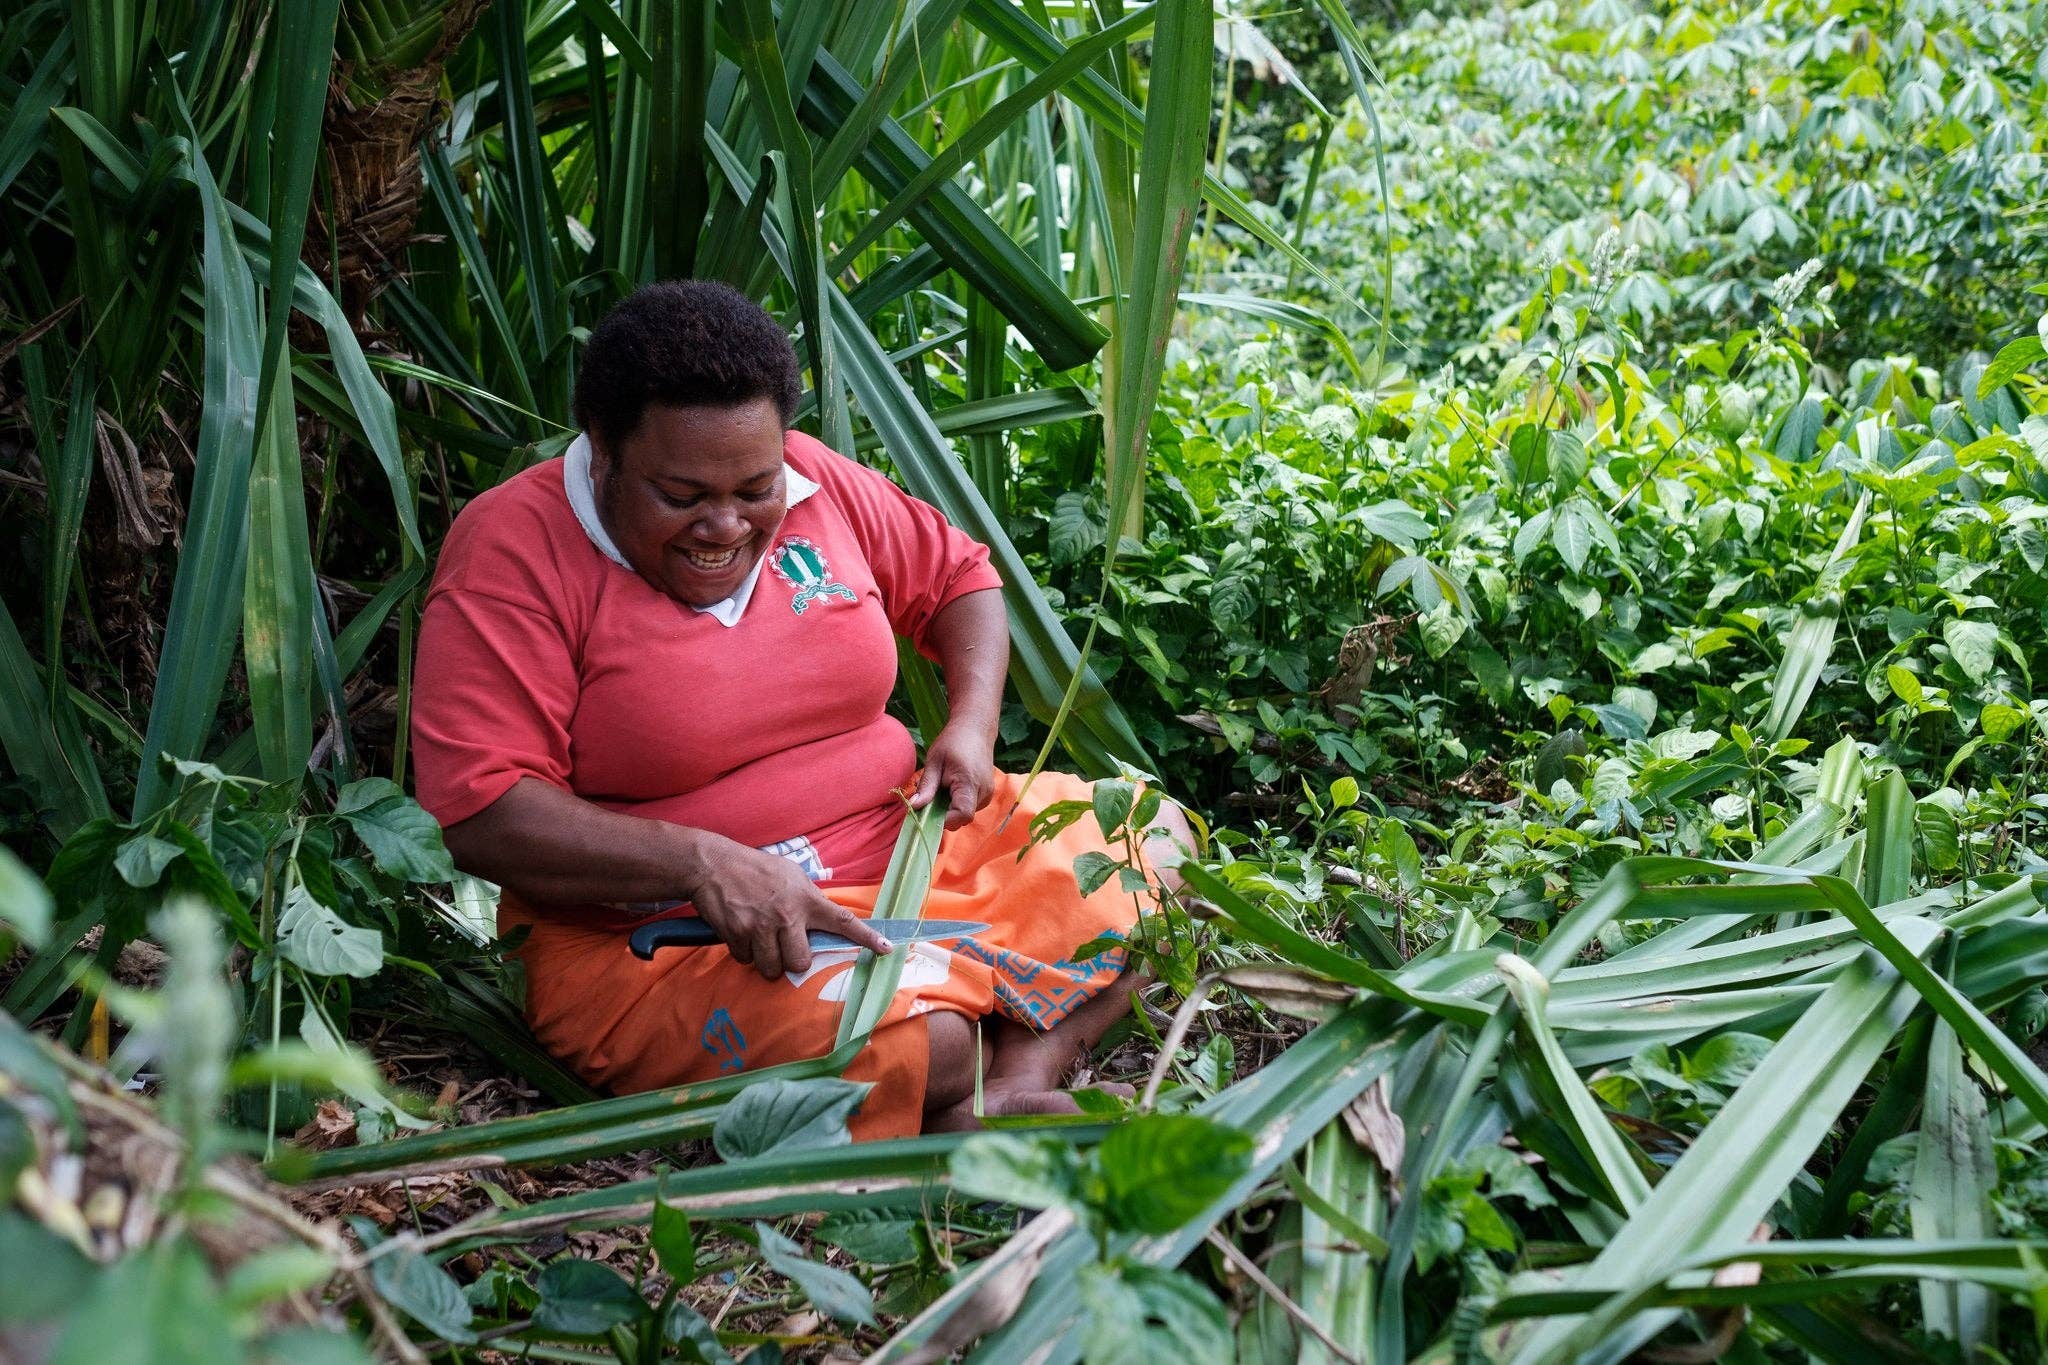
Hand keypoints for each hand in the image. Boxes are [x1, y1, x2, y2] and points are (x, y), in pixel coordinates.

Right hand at [687, 837, 892, 979]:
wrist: (713, 864)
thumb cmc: (755, 869)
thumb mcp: (791, 875)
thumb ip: (809, 899)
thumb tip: (824, 919)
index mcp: (806, 899)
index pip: (842, 921)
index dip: (866, 937)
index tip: (887, 949)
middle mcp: (787, 915)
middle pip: (800, 962)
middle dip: (793, 960)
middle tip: (783, 945)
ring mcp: (761, 927)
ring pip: (772, 968)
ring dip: (767, 960)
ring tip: (760, 939)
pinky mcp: (737, 935)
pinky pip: (746, 960)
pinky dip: (744, 952)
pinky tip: (742, 932)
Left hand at [910, 721, 996, 829]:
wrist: (975, 728)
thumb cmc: (953, 742)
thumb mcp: (934, 762)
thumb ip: (926, 787)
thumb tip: (913, 807)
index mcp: (970, 783)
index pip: (962, 815)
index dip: (944, 820)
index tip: (927, 812)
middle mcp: (983, 792)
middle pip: (962, 818)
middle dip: (943, 814)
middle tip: (931, 795)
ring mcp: (987, 794)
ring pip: (965, 814)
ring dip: (950, 808)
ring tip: (943, 786)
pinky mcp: (986, 794)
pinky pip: (969, 807)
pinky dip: (957, 802)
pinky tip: (951, 786)